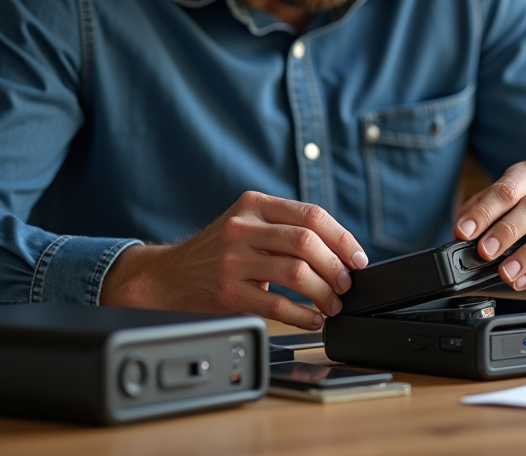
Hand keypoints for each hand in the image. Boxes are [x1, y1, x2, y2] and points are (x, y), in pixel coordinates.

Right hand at [100, 191, 367, 328]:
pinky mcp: (227, 292)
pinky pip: (276, 306)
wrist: (168, 274)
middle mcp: (243, 228)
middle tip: (346, 284)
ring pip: (296, 274)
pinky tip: (312, 319)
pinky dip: (302, 315)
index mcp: (255, 205)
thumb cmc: (218, 250)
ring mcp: (233, 260)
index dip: (342, 238)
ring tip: (332, 304)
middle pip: (308, 242)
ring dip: (324, 293)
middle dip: (337, 267)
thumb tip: (340, 251)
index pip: (312, 215)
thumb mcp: (247, 223)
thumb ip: (285, 227)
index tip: (357, 259)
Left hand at [453, 161, 525, 289]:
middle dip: (505, 232)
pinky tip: (521, 281)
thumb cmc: (522, 206)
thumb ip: (477, 212)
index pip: (507, 190)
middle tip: (484, 251)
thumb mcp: (498, 201)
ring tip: (504, 272)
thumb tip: (460, 231)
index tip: (464, 232)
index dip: (484, 212)